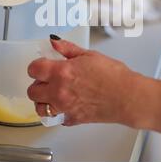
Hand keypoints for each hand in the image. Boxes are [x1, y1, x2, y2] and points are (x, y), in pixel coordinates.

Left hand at [27, 36, 160, 135]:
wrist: (128, 97)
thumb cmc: (114, 76)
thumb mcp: (89, 55)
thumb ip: (68, 49)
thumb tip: (54, 42)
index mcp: (62, 72)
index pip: (33, 69)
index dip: (36, 66)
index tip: (42, 65)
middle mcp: (59, 91)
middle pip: (32, 91)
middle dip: (37, 83)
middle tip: (47, 79)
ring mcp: (64, 107)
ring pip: (39, 108)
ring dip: (43, 100)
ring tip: (52, 94)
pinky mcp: (72, 119)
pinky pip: (57, 118)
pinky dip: (59, 112)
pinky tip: (67, 104)